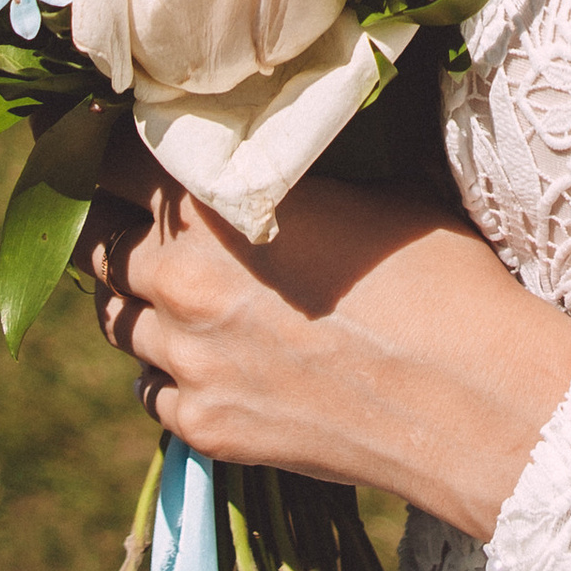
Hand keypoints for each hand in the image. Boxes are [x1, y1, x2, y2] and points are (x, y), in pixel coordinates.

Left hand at [76, 125, 570, 539]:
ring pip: (118, 321)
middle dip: (112, 222)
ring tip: (175, 285)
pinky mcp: (206, 429)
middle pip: (98, 243)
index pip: (113, 162)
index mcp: (217, 209)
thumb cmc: (440, 277)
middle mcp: (182, 285)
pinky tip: (208, 357)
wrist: (472, 402)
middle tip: (136, 210)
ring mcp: (188, 365)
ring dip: (138, 297)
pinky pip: (153, 390)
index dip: (110, 148)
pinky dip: (168, 370)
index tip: (118, 140)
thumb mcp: (371, 192)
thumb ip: (293, 178)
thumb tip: (282, 146)